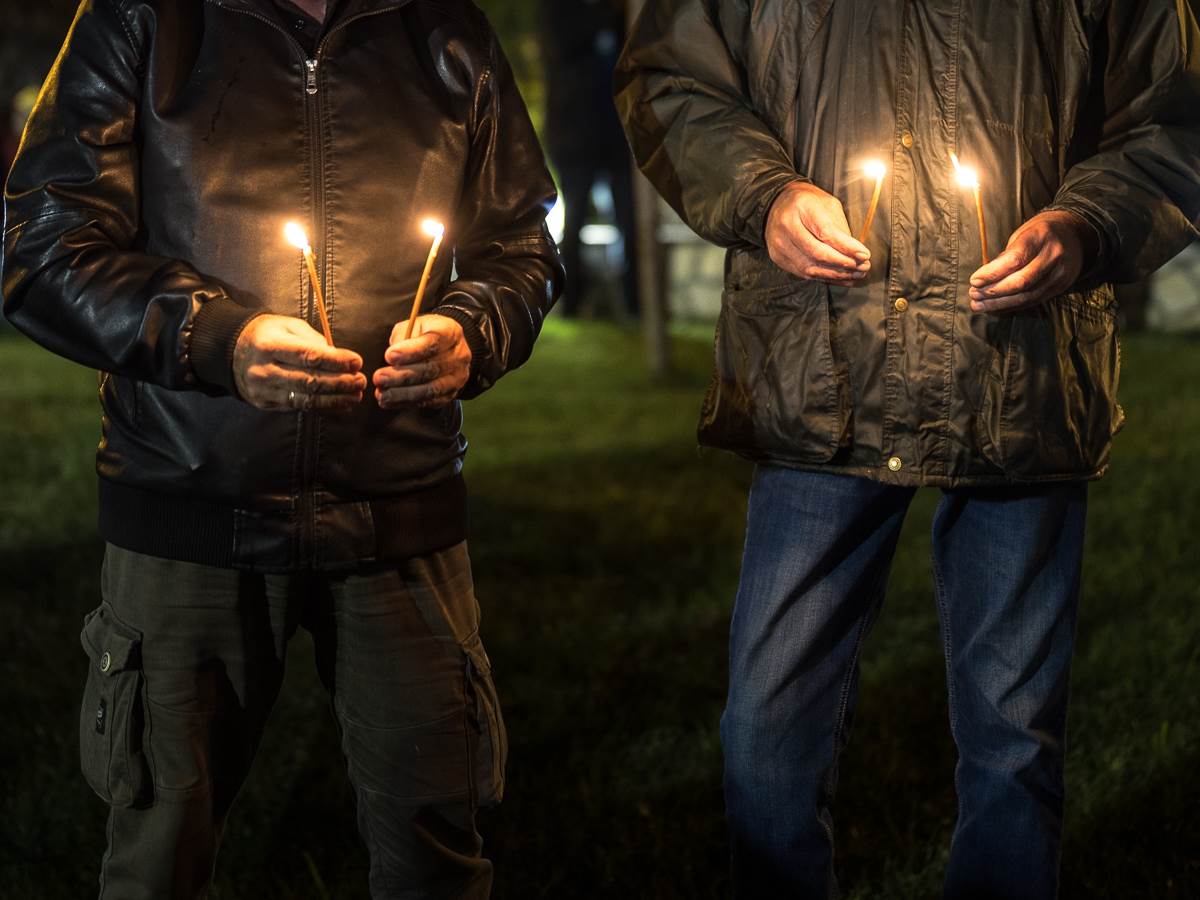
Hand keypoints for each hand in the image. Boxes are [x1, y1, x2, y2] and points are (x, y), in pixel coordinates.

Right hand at [232, 315, 365, 410]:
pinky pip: (299, 408)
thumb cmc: (266, 335)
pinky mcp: (266, 404)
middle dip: (339, 383)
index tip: (356, 362)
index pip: (308, 356)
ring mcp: (264, 390)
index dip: (335, 361)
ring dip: (335, 399)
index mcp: (269, 345)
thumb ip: (312, 339)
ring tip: (356, 396)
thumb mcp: (286, 326)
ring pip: (305, 399)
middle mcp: (264, 370)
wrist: (231, 352)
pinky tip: (342, 406)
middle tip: (361, 381)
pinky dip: (323, 408)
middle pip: (308, 380)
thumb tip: (338, 356)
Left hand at [373, 314, 471, 408]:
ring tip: (382, 394)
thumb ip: (404, 336)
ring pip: (430, 389)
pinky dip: (406, 403)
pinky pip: (428, 402)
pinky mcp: (450, 394)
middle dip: (402, 376)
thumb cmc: (425, 334)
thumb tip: (391, 356)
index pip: (432, 343)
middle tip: (379, 378)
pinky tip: (389, 402)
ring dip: (403, 394)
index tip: (389, 356)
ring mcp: (456, 377)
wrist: (448, 348)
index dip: (410, 352)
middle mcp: (458, 356)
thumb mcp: (415, 325)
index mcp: (449, 333)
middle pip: (430, 369)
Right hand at [765, 181, 871, 283]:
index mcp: (801, 206)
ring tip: (855, 275)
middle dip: (843, 263)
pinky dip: (825, 278)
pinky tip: (841, 278)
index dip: (846, 247)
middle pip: (817, 253)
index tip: (864, 254)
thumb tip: (855, 252)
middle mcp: (787, 226)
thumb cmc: (807, 203)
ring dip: (836, 274)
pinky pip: (804, 273)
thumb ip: (839, 227)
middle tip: (862, 267)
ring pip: (811, 267)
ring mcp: (779, 244)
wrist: (777, 205)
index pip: (826, 232)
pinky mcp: (779, 258)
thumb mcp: (827, 204)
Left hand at [968, 210, 1090, 312]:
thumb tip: (983, 279)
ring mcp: (1060, 273)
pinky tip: (995, 307)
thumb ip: (1006, 255)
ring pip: (1027, 296)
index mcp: (1041, 236)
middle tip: (973, 295)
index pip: (1015, 259)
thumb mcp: (1022, 234)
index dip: (992, 273)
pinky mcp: (1061, 286)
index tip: (974, 280)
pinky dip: (1011, 306)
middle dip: (994, 292)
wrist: (1073, 235)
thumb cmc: (1039, 234)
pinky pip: (1033, 301)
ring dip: (999, 304)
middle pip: (1021, 282)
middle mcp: (1054, 255)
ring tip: (979, 305)